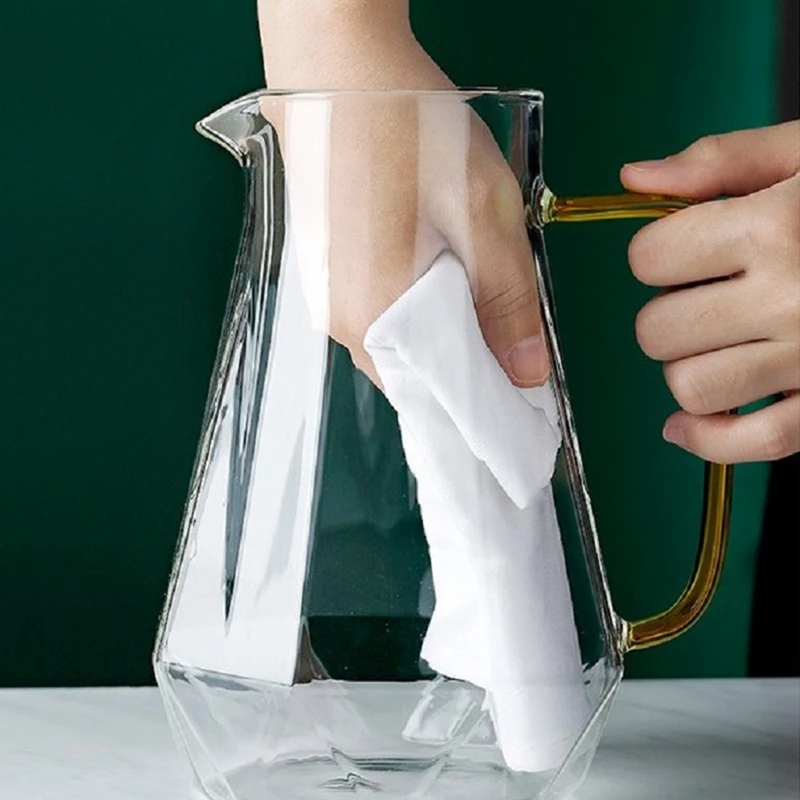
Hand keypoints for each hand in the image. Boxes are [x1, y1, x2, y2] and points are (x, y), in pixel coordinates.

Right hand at [257, 0, 546, 386]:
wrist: (336, 65)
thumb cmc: (406, 126)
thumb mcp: (482, 212)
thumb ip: (507, 299)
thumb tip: (526, 369)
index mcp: (378, 316)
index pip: (440, 399)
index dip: (488, 403)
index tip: (525, 401)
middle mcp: (342, 318)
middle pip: (418, 377)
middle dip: (469, 371)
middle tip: (517, 349)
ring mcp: (329, 295)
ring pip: (400, 346)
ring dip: (444, 339)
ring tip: (482, 306)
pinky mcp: (329, 271)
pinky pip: (380, 315)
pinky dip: (417, 313)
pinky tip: (441, 277)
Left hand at [622, 121, 799, 462]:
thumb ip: (721, 161)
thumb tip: (635, 179)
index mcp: (779, 226)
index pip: (650, 258)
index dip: (657, 253)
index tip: (680, 250)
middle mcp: (795, 296)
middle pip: (659, 329)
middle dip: (668, 311)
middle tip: (706, 297)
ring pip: (692, 388)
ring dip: (689, 367)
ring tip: (723, 342)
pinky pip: (750, 443)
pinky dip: (709, 440)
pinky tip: (692, 422)